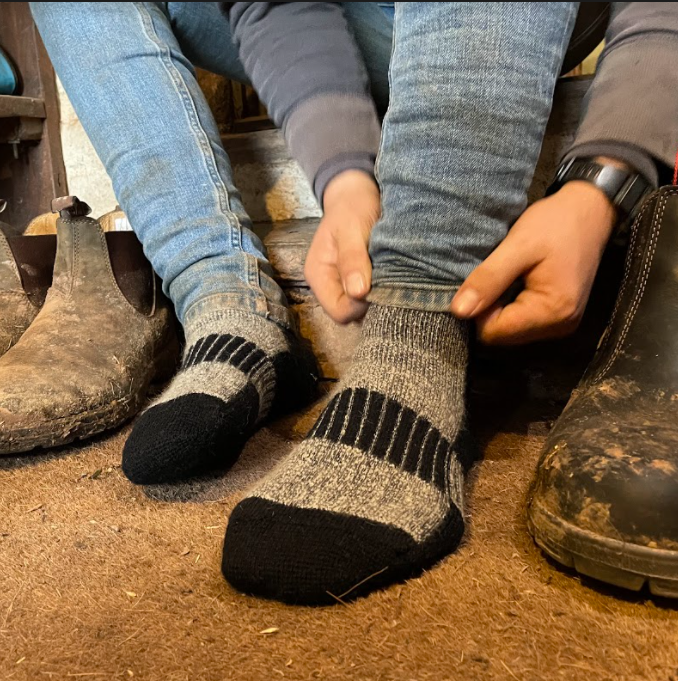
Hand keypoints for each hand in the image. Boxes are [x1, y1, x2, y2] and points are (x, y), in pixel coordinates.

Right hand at [304, 170, 380, 323]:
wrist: (357, 193)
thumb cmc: (352, 207)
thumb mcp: (351, 228)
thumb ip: (352, 259)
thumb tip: (358, 293)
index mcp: (319, 276)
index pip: (339, 311)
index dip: (360, 305)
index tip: (379, 285)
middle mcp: (330, 286)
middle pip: (351, 314)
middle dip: (371, 303)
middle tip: (390, 279)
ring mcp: (344, 286)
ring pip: (363, 308)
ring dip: (379, 296)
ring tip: (392, 275)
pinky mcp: (359, 282)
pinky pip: (372, 298)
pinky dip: (383, 290)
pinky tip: (392, 275)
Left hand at [450, 181, 615, 344]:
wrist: (591, 210)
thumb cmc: (556, 223)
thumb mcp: (518, 246)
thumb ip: (489, 279)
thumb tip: (458, 311)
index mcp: (553, 312)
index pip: (494, 333)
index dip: (478, 311)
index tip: (481, 282)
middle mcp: (560, 326)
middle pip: (502, 336)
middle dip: (488, 311)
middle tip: (492, 277)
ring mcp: (562, 324)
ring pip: (510, 331)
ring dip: (499, 309)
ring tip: (505, 277)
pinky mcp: (559, 316)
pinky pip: (523, 322)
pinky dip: (511, 306)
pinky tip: (514, 283)